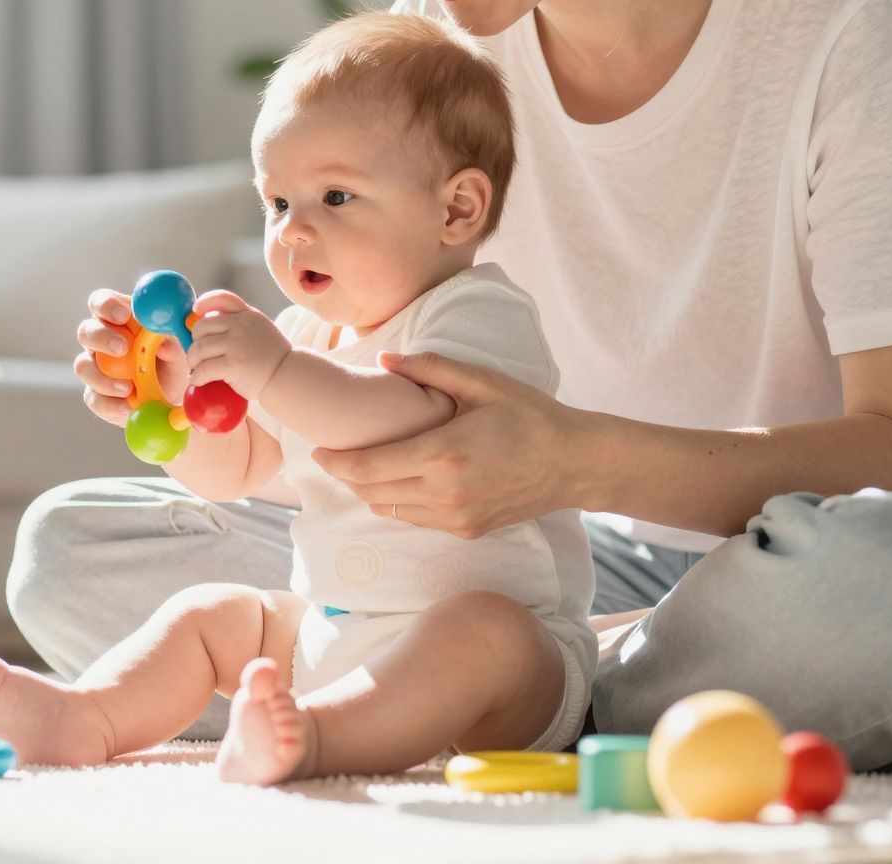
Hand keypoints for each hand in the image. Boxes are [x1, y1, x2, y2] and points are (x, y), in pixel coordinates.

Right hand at [72, 288, 187, 425]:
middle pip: (86, 331)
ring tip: (128, 387)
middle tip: (123, 348)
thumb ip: (172, 344)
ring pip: (83, 366)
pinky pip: (94, 398)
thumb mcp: (179, 352)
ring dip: (102, 376)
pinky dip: (111, 403)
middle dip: (102, 337)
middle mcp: (101, 341)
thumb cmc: (172, 364)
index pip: (101, 302)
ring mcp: (94, 368)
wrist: (171, 400)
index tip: (124, 315)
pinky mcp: (95, 395)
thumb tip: (163, 345)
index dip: (107, 305)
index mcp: (119, 320)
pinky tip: (128, 406)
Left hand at [183, 290, 288, 399]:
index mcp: (249, 315)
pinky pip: (204, 368)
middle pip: (202, 325)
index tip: (196, 311)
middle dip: (195, 341)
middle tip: (198, 355)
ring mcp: (237, 343)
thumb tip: (207, 330)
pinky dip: (197, 376)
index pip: (223, 298)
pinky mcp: (233, 363)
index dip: (205, 302)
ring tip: (197, 369)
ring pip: (199, 348)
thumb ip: (240, 325)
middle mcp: (241, 325)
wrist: (287, 376)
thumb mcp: (261, 330)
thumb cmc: (271, 359)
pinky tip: (199, 381)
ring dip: (193, 361)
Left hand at [312, 351, 589, 538]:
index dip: (336, 461)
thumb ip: (431, 368)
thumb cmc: (530, 416)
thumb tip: (385, 359)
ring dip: (369, 491)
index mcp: (443, 454)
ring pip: (389, 510)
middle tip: (330, 457)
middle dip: (345, 476)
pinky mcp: (466, 531)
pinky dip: (397, 503)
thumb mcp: (483, 382)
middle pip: (371, 491)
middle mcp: (444, 493)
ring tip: (361, 467)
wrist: (574, 463)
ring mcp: (455, 517)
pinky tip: (398, 482)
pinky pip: (415, 520)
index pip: (368, 466)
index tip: (318, 450)